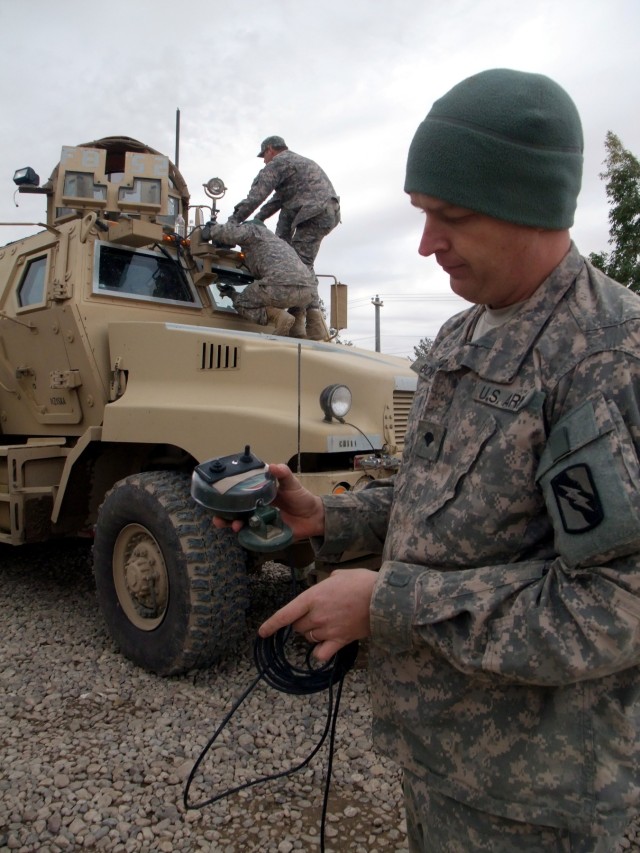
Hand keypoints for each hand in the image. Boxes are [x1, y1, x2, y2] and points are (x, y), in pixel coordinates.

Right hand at [213, 463, 324, 539]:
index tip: (218, 497)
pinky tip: (243, 534)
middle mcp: (256, 508)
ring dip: (233, 525)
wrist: (314, 517)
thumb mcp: (291, 483)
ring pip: (241, 524)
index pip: (239, 495)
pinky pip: (253, 536)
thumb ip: (283, 474)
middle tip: (218, 518)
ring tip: (233, 526)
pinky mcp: (266, 534)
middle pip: (235, 512)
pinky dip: (246, 536)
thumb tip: (271, 466)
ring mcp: (260, 522)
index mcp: (259, 494)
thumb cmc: (301, 498)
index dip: (228, 497)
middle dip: (224, 515)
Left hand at [259, 569, 377, 661]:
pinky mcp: (340, 641)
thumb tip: (325, 586)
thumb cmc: (362, 582)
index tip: (262, 633)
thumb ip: (325, 583)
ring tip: (327, 623)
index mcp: (313, 597)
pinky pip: (321, 654)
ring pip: (308, 638)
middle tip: (316, 613)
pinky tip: (325, 646)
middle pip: (297, 626)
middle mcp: (316, 615)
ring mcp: (327, 630)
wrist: (382, 597)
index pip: (285, 614)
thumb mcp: (339, 575)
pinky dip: (320, 652)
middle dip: (301, 621)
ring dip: (312, 633)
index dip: (271, 624)